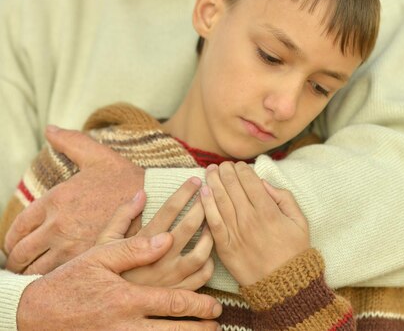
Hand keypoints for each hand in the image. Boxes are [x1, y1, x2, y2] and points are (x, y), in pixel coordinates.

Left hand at [5, 125, 143, 273]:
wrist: (158, 201)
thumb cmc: (126, 179)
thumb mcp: (98, 156)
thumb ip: (70, 142)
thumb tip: (50, 129)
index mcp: (55, 199)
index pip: (17, 230)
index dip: (12, 242)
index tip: (16, 247)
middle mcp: (58, 226)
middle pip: (20, 256)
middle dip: (17, 262)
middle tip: (23, 264)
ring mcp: (72, 248)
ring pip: (35, 273)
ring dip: (32, 275)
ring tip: (37, 275)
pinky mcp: (89, 264)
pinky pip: (58, 281)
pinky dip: (53, 283)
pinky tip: (60, 280)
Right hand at [16, 228, 221, 330]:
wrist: (41, 312)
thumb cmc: (72, 279)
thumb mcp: (99, 254)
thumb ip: (132, 242)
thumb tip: (160, 226)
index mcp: (129, 295)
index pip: (172, 300)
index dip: (198, 303)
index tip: (217, 305)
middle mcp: (128, 320)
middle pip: (173, 326)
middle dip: (199, 324)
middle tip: (218, 323)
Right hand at [98, 178, 213, 289]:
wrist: (92, 312)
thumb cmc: (97, 275)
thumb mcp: (104, 243)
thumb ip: (123, 216)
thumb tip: (142, 193)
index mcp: (141, 243)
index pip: (169, 209)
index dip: (185, 192)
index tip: (195, 179)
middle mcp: (158, 260)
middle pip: (190, 227)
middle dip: (203, 206)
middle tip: (211, 194)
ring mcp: (169, 280)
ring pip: (201, 254)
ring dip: (211, 236)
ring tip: (214, 223)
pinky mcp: (175, 298)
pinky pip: (201, 279)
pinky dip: (208, 265)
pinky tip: (208, 255)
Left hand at [200, 162, 309, 285]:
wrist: (284, 287)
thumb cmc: (294, 252)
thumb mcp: (299, 221)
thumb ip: (284, 198)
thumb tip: (263, 183)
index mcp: (268, 211)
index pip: (250, 181)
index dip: (242, 169)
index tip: (239, 165)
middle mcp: (250, 219)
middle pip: (233, 187)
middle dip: (226, 171)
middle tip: (222, 164)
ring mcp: (236, 233)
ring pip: (220, 200)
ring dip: (213, 181)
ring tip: (209, 170)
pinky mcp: (225, 247)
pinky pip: (213, 222)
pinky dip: (207, 205)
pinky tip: (203, 192)